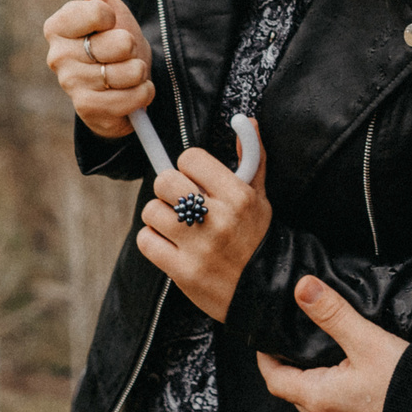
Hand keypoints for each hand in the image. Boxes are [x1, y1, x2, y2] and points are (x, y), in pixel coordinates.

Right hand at [45, 0, 152, 137]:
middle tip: (123, 53)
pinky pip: (132, 97)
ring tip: (128, 73)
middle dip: (132, 47)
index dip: (113, 18)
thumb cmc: (115, 41)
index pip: (98, 11)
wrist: (123, 83)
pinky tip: (133, 91)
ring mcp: (71, 85)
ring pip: (129, 72)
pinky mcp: (87, 109)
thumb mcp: (109, 10)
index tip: (109, 25)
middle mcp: (57, 56)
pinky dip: (142, 93)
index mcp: (57, 27)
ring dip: (139, 72)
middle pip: (120, 43)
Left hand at [138, 135, 270, 322]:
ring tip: (176, 225)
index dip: (188, 167)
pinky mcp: (183, 272)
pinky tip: (169, 244)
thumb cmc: (257, 238)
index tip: (195, 180)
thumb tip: (246, 120)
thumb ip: (252, 157)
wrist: (266, 291)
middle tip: (179, 201)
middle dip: (168, 189)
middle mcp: (218, 218)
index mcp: (238, 195)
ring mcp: (199, 247)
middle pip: (165, 181)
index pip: (190, 158)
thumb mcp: (260, 197)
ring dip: (159, 217)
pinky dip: (153, 241)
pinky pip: (146, 241)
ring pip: (151, 211)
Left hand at [256, 275, 406, 411]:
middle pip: (295, 395)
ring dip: (318, 389)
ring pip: (319, 410)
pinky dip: (339, 404)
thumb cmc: (404, 386)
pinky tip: (358, 390)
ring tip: (329, 364)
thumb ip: (333, 313)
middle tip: (297, 347)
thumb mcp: (367, 341)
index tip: (267, 343)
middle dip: (292, 372)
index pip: (275, 379)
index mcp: (318, 398)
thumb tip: (302, 288)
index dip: (267, 359)